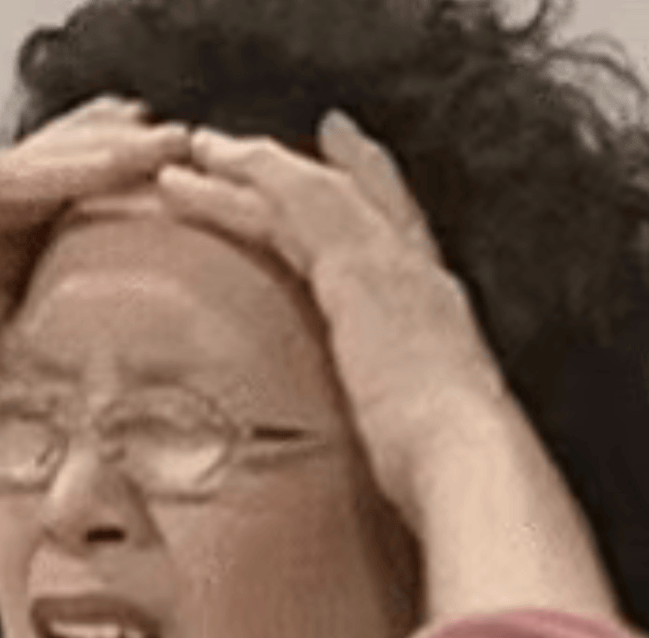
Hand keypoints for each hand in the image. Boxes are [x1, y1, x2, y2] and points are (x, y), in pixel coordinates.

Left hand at [156, 110, 505, 516]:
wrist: (464, 457)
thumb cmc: (444, 464)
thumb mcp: (419, 429)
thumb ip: (397, 414)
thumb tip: (386, 440)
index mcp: (429, 310)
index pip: (396, 232)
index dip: (370, 190)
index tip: (343, 158)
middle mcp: (414, 273)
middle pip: (356, 197)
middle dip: (308, 168)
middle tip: (261, 145)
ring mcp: (390, 264)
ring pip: (313, 192)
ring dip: (255, 167)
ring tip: (202, 150)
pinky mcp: (356, 270)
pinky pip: (299, 201)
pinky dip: (254, 176)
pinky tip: (213, 165)